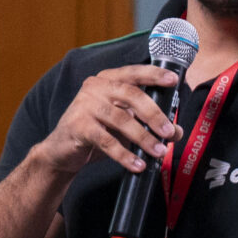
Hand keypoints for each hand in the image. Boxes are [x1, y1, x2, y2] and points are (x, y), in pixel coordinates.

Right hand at [39, 64, 180, 176]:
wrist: (61, 151)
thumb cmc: (96, 132)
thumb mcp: (124, 124)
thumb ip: (147, 123)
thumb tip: (176, 131)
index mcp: (108, 79)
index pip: (134, 73)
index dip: (154, 75)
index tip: (174, 80)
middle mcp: (95, 87)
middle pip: (131, 95)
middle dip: (154, 114)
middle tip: (169, 132)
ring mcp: (84, 105)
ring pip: (121, 119)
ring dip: (143, 137)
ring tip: (158, 152)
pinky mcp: (77, 126)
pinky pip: (106, 140)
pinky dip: (124, 154)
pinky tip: (137, 164)